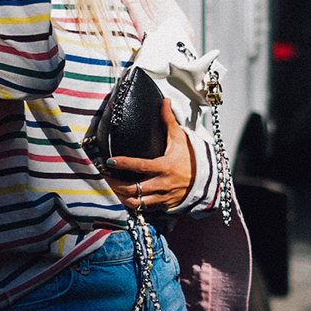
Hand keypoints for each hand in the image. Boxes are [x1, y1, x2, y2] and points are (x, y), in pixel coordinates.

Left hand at [105, 99, 195, 214]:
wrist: (206, 180)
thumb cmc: (190, 158)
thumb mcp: (180, 138)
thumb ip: (168, 120)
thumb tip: (164, 101)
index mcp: (164, 167)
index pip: (140, 166)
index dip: (123, 164)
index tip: (110, 161)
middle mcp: (162, 184)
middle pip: (133, 189)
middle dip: (115, 184)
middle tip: (104, 175)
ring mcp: (162, 197)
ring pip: (135, 202)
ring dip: (120, 196)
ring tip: (111, 186)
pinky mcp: (162, 205)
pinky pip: (142, 208)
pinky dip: (130, 203)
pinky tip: (122, 196)